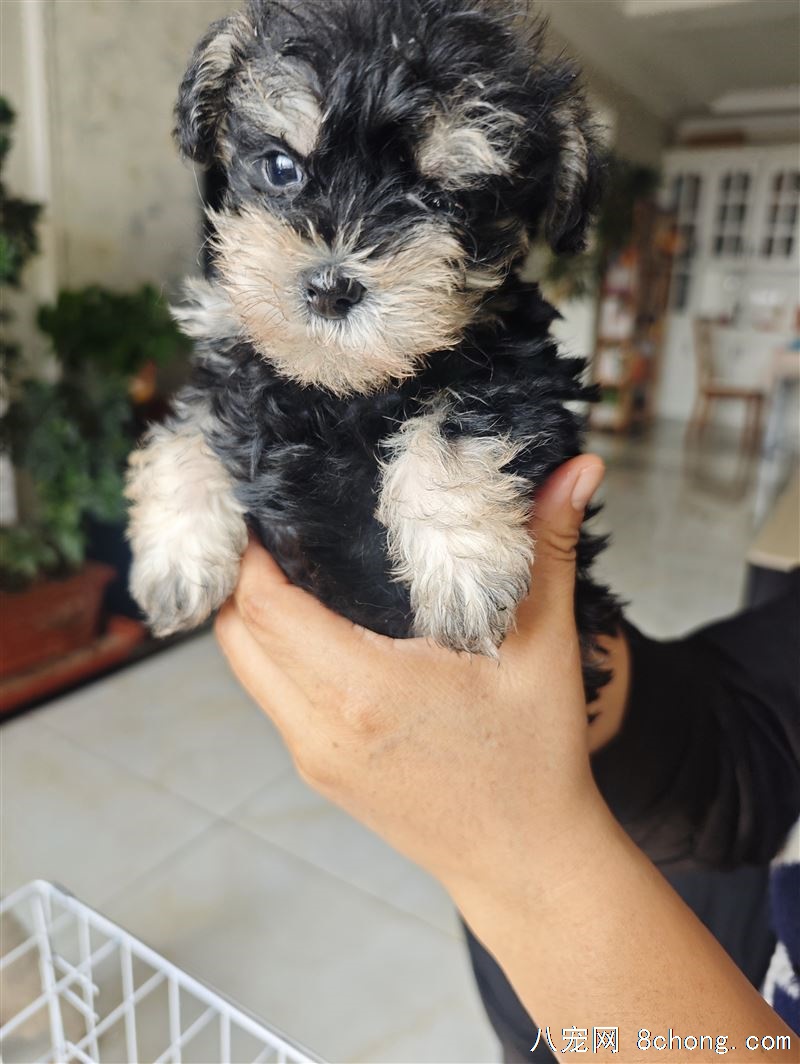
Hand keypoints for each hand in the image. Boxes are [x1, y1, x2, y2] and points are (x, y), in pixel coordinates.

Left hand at [216, 455, 609, 895]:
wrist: (527, 865)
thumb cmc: (536, 762)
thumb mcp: (546, 648)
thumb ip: (548, 548)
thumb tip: (577, 468)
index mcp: (365, 690)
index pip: (265, 606)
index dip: (251, 552)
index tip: (266, 507)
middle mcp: (322, 727)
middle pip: (236, 635)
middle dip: (242, 577)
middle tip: (275, 528)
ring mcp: (314, 756)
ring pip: (247, 669)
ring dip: (255, 617)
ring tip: (292, 568)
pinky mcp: (321, 773)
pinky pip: (273, 699)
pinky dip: (276, 656)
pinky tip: (318, 628)